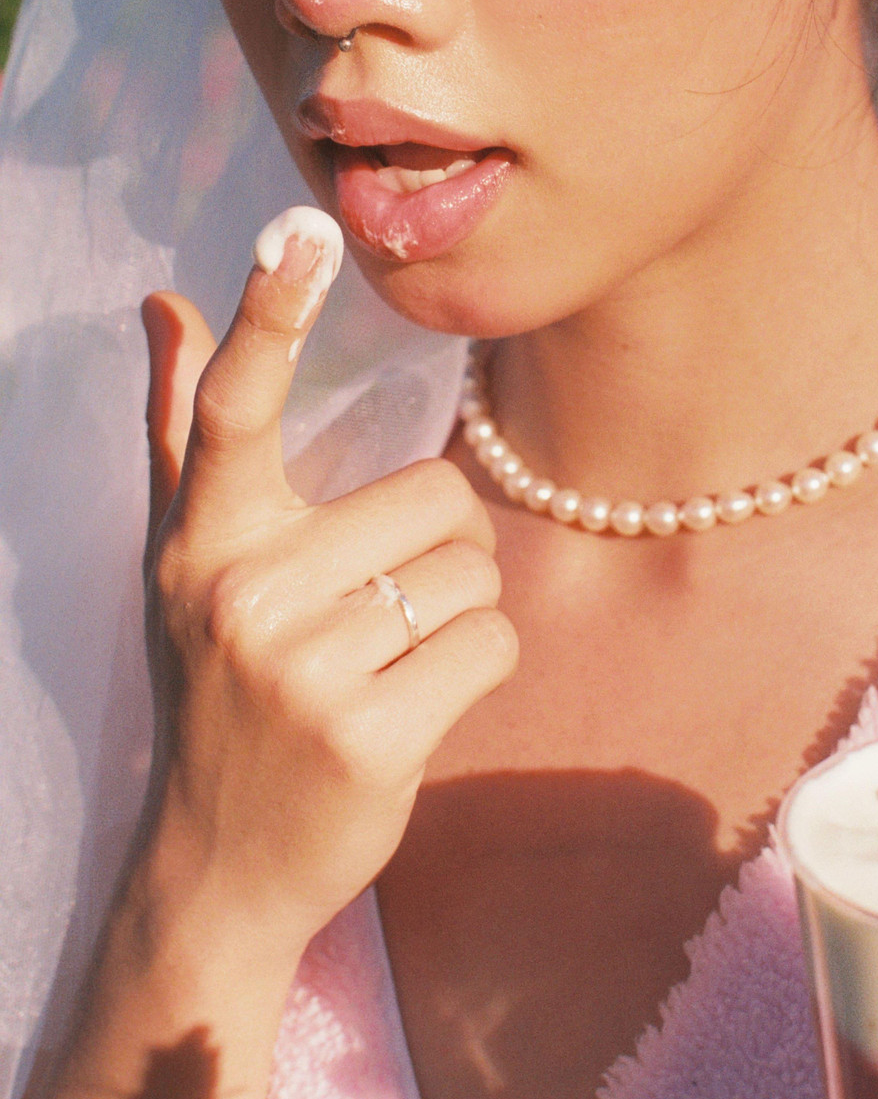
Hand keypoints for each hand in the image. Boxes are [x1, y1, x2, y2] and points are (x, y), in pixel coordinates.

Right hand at [138, 207, 516, 962]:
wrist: (218, 870)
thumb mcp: (188, 564)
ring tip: (387, 664)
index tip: (297, 228)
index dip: (268, 314)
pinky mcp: (372, 734)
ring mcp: (303, 669)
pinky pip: (494, 643)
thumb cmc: (222, 690)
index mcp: (203, 540)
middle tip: (379, 612)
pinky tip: (417, 707)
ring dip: (459, 615)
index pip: (233, 408)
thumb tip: (162, 300)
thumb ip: (183, 431)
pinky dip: (479, 671)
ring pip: (473, 572)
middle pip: (436, 496)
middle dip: (437, 551)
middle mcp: (242, 592)